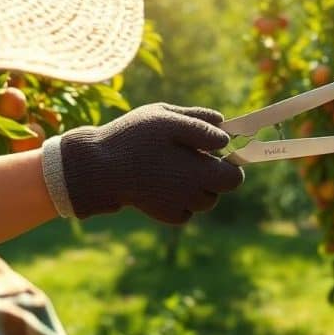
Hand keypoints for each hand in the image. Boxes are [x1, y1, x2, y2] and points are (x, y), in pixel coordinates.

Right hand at [54, 103, 243, 222]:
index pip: (235, 176)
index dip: (231, 160)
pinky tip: (164, 182)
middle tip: (194, 155)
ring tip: (174, 166)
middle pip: (223, 187)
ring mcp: (181, 207)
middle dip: (215, 172)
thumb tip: (224, 129)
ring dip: (199, 185)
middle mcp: (194, 194)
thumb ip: (199, 122)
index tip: (218, 148)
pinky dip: (183, 199)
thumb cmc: (132, 138)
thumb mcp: (166, 117)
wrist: (98, 169)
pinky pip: (187, 210)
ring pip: (205, 199)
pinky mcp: (166, 216)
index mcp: (200, 171)